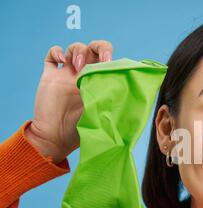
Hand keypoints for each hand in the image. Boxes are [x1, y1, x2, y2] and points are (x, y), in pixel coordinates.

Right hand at [25, 41, 112, 162]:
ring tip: (78, 66)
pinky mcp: (50, 76)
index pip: (108, 61)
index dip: (110, 57)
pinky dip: (56, 51)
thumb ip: (110, 100)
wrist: (55, 137)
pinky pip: (51, 55)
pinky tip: (61, 61)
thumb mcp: (100, 114)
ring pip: (74, 48)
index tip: (110, 63)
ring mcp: (67, 74)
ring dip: (78, 51)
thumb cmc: (79, 131)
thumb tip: (126, 92)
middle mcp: (84, 76)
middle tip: (101, 58)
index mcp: (99, 83)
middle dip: (99, 47)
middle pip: (94, 49)